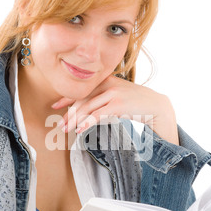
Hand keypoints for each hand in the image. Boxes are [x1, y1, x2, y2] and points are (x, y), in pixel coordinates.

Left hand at [52, 75, 178, 144]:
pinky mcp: (119, 104)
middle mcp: (107, 84)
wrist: (156, 105)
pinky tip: (80, 130)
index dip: (66, 98)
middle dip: (69, 113)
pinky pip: (98, 115)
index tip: (54, 106)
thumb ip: (103, 98)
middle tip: (60, 125)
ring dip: (75, 120)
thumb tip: (87, 110)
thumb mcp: (118, 95)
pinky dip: (87, 123)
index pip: (81, 89)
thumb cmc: (136, 103)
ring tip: (67, 130)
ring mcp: (113, 94)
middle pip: (82, 99)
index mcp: (105, 80)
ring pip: (88, 108)